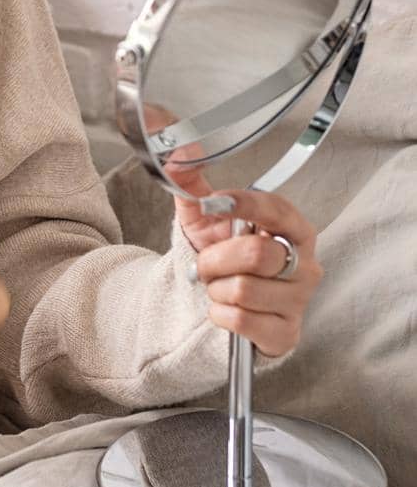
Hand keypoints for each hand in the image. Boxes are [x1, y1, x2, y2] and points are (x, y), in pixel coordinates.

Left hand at [143, 102, 324, 357]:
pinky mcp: (287, 333)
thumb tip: (180, 153)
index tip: (216, 203)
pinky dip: (219, 314)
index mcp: (294, 229)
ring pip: (245, 289)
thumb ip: (193, 187)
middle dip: (217, 259)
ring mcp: (299, 301)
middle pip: (256, 253)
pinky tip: (224, 310)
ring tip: (219, 287)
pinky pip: (241, 319)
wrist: (224, 305)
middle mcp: (305, 264)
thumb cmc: (224, 258)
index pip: (277, 210)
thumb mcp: (206, 221)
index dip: (245, 205)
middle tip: (207, 265)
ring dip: (217, 289)